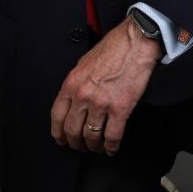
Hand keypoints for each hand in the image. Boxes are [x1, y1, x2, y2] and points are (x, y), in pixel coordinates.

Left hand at [51, 16, 160, 155]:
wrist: (135, 42)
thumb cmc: (113, 48)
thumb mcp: (84, 63)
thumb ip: (77, 83)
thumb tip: (75, 99)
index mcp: (72, 83)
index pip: (57, 115)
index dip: (58, 132)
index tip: (61, 138)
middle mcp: (83, 95)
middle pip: (72, 130)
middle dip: (76, 143)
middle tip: (80, 147)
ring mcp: (101, 104)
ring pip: (92, 136)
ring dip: (94, 146)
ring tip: (97, 147)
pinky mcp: (120, 109)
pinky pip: (112, 136)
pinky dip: (111, 147)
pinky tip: (112, 148)